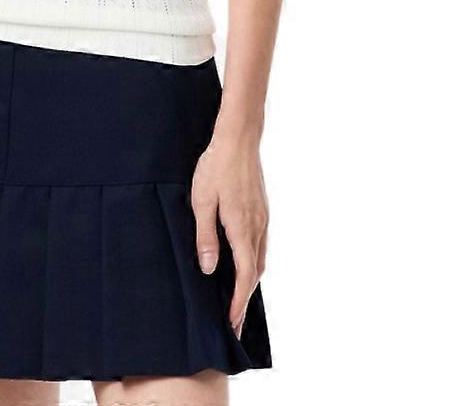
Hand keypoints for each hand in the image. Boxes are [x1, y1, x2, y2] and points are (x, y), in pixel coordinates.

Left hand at [190, 131, 268, 338]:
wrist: (238, 140)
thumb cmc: (216, 168)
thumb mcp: (201, 202)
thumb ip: (205, 236)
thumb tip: (209, 269)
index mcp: (242, 229)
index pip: (244, 277)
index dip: (239, 302)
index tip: (232, 324)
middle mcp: (257, 228)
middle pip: (255, 274)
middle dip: (245, 300)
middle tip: (234, 323)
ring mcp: (263, 219)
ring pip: (260, 260)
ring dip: (250, 283)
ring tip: (238, 300)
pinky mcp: (262, 211)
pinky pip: (260, 246)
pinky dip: (253, 264)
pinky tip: (244, 265)